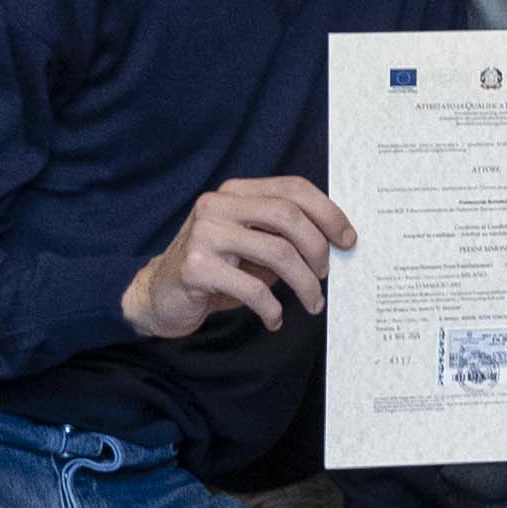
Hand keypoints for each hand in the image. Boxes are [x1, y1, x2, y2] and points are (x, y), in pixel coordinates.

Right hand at [119, 176, 353, 338]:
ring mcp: (204, 234)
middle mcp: (218, 205)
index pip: (292, 188)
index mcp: (235, 192)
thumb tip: (335, 243)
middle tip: (327, 276)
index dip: (328, 212)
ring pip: (277, 252)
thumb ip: (282, 234)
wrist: (158, 294)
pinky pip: (253, 288)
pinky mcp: (196, 267)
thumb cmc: (216, 269)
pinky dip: (272, 308)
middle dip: (318, 249)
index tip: (348, 239)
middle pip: (288, 216)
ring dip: (305, 283)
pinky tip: (274, 319)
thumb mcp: (250, 242)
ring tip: (313, 303)